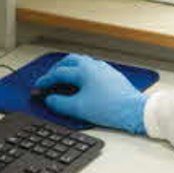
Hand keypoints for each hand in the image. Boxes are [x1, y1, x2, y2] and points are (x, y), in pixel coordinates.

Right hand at [37, 54, 153, 134]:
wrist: (135, 111)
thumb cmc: (110, 108)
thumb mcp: (78, 108)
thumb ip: (59, 103)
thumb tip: (50, 99)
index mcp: (83, 70)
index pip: (58, 73)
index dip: (45, 81)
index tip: (38, 87)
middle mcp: (94, 66)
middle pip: (69, 61)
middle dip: (56, 69)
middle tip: (49, 79)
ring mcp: (105, 69)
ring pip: (82, 62)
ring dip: (70, 69)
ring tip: (64, 80)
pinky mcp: (113, 76)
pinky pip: (92, 68)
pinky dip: (82, 73)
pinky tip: (83, 84)